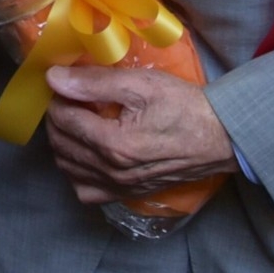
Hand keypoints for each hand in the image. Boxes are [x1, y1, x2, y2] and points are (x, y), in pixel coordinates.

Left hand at [42, 65, 239, 204]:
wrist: (220, 137)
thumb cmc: (184, 106)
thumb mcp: (141, 84)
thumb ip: (94, 82)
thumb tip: (53, 78)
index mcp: (113, 144)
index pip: (62, 120)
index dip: (58, 98)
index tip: (66, 84)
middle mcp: (111, 171)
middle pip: (61, 144)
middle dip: (57, 118)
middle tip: (70, 99)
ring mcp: (119, 187)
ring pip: (68, 168)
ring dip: (63, 143)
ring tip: (77, 121)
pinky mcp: (127, 194)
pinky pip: (86, 191)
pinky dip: (77, 172)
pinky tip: (86, 152)